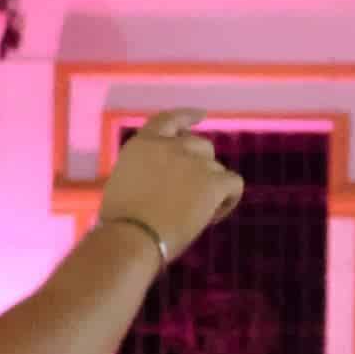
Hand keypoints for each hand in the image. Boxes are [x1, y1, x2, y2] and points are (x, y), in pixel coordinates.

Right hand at [97, 113, 241, 271]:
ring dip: (210, 188)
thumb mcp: (124, 185)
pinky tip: (213, 217)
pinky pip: (234, 184)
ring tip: (193, 216)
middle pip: (202, 146)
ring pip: (217, 169)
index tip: (202, 115)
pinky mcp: (212, 182)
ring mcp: (193, 162)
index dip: (188, 116)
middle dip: (201, 168)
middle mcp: (170, 146)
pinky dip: (228, 199)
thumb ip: (145, 172)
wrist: (131, 238)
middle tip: (191, 196)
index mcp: (142, 144)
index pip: (169, 120)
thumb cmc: (120, 225)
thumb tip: (163, 181)